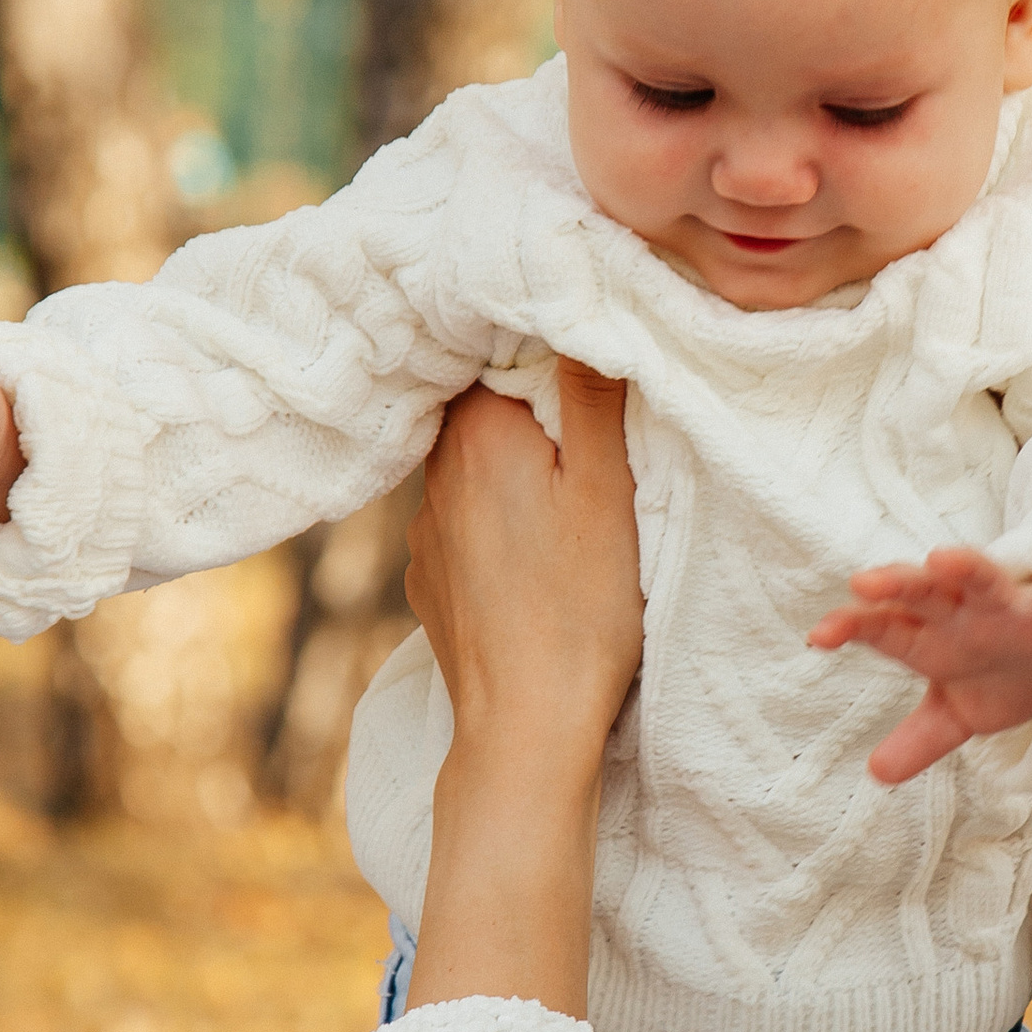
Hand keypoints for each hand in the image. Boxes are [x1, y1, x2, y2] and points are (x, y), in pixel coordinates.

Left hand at [405, 367, 642, 754]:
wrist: (526, 726)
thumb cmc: (580, 608)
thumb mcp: (606, 489)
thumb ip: (591, 396)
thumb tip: (577, 306)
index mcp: (476, 435)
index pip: (494, 352)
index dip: (540, 349)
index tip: (584, 362)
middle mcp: (434, 475)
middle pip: (482, 411)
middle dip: (529, 412)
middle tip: (588, 427)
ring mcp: (424, 533)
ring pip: (472, 471)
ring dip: (511, 471)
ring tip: (563, 496)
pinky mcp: (429, 582)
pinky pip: (464, 526)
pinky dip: (496, 525)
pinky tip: (533, 555)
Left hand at [809, 546, 1031, 788]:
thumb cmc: (1004, 676)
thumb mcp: (958, 715)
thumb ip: (919, 739)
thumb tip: (876, 775)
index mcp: (933, 638)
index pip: (887, 629)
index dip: (853, 627)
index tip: (819, 635)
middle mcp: (964, 615)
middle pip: (925, 595)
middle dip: (897, 587)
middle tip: (863, 582)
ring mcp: (1011, 609)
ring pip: (983, 580)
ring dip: (964, 568)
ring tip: (940, 559)